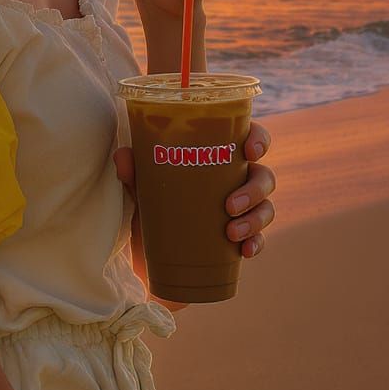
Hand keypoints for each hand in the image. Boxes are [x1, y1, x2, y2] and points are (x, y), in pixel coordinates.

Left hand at [113, 120, 275, 259]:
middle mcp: (232, 180)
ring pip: (265, 207)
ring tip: (231, 232)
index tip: (250, 151)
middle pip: (263, 175)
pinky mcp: (238, 238)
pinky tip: (245, 251)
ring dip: (254, 219)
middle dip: (254, 189)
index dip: (258, 140)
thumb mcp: (140, 184)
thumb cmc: (149, 203)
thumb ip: (132, 168)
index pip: (249, 138)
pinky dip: (256, 243)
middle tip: (229, 205)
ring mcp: (239, 210)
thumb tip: (123, 158)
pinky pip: (259, 239)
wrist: (146, 251)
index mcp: (216, 156)